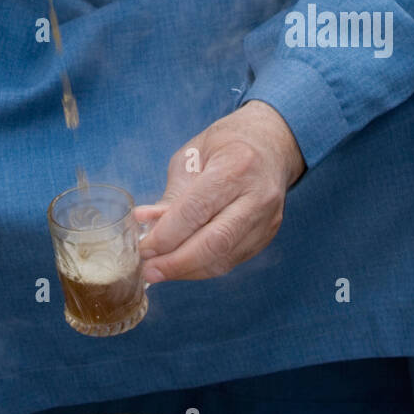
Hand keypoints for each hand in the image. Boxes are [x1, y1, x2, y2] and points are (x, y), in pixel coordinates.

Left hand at [134, 100, 305, 282]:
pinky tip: (182, 265)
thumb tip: (146, 224)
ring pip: (224, 258)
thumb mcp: (192, 156)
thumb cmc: (225, 144)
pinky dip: (204, 267)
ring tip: (159, 270)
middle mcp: (257, 196)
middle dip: (177, 262)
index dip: (167, 234)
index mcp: (236, 166)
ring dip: (188, 270)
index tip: (143, 247)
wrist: (271, 143)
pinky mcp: (268, 235)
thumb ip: (172, 194)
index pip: (197, 210)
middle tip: (148, 270)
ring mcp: (267, 219)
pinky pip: (232, 260)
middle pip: (215, 242)